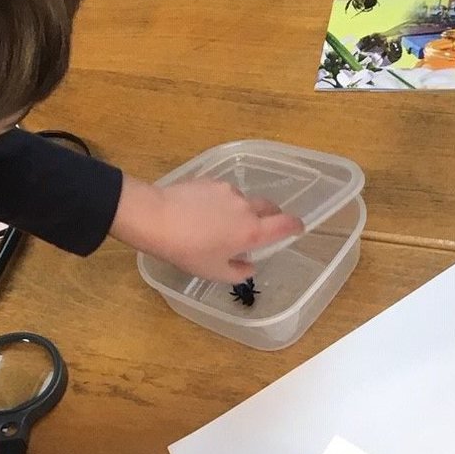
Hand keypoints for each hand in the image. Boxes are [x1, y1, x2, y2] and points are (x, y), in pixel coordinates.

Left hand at [111, 175, 304, 283]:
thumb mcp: (214, 272)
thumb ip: (239, 272)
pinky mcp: (210, 181)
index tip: (299, 229)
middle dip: (271, 217)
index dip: (296, 226)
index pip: (286, 225)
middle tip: (261, 230)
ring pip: (244, 200)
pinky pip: (224, 194)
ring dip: (242, 211)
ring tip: (221, 225)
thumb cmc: (187, 250)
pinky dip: (222, 203)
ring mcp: (228, 191)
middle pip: (269, 208)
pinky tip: (203, 214)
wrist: (155, 218)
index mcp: (252, 231)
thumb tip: (250, 265)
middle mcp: (245, 207)